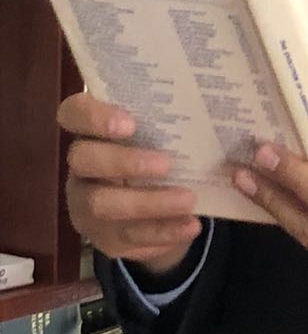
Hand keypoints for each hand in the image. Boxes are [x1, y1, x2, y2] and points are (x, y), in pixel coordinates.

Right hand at [58, 93, 201, 274]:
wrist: (161, 208)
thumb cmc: (161, 154)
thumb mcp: (163, 135)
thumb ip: (169, 119)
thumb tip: (208, 95)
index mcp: (92, 131)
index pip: (73, 113)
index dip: (94, 117)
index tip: (130, 123)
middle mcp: (82, 167)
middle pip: (84, 159)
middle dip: (124, 161)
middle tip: (166, 164)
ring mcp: (88, 206)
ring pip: (103, 205)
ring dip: (148, 203)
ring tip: (188, 200)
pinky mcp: (105, 238)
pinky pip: (128, 238)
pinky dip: (163, 232)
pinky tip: (190, 225)